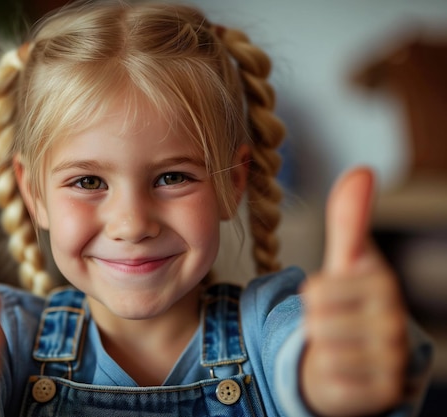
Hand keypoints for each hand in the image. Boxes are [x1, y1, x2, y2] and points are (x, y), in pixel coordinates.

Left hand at [301, 167, 407, 416]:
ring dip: (322, 349)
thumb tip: (362, 169)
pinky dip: (328, 376)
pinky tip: (346, 369)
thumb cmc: (350, 303)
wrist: (361, 355)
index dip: (313, 295)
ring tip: (340, 344)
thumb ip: (350, 220)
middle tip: (336, 324)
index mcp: (384, 284)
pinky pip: (331, 379)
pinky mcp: (384, 391)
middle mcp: (396, 322)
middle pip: (315, 320)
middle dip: (316, 323)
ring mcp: (392, 359)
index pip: (315, 290)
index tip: (337, 297)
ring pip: (322, 350)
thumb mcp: (347, 261)